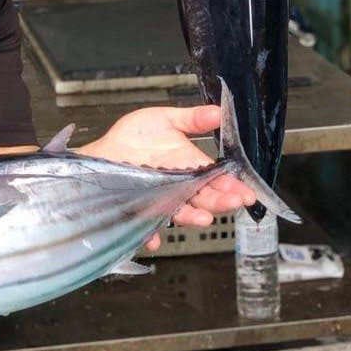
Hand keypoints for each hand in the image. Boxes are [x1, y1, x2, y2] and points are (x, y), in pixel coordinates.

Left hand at [83, 104, 257, 228]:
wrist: (104, 152)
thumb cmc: (133, 137)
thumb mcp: (165, 120)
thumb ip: (192, 119)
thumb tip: (218, 111)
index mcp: (189, 166)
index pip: (216, 178)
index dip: (232, 185)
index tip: (246, 191)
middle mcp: (178, 186)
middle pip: (204, 198)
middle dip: (221, 201)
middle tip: (236, 202)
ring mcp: (160, 200)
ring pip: (181, 213)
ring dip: (193, 218)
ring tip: (204, 219)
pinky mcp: (140, 211)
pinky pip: (145, 227)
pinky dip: (149, 235)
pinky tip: (154, 239)